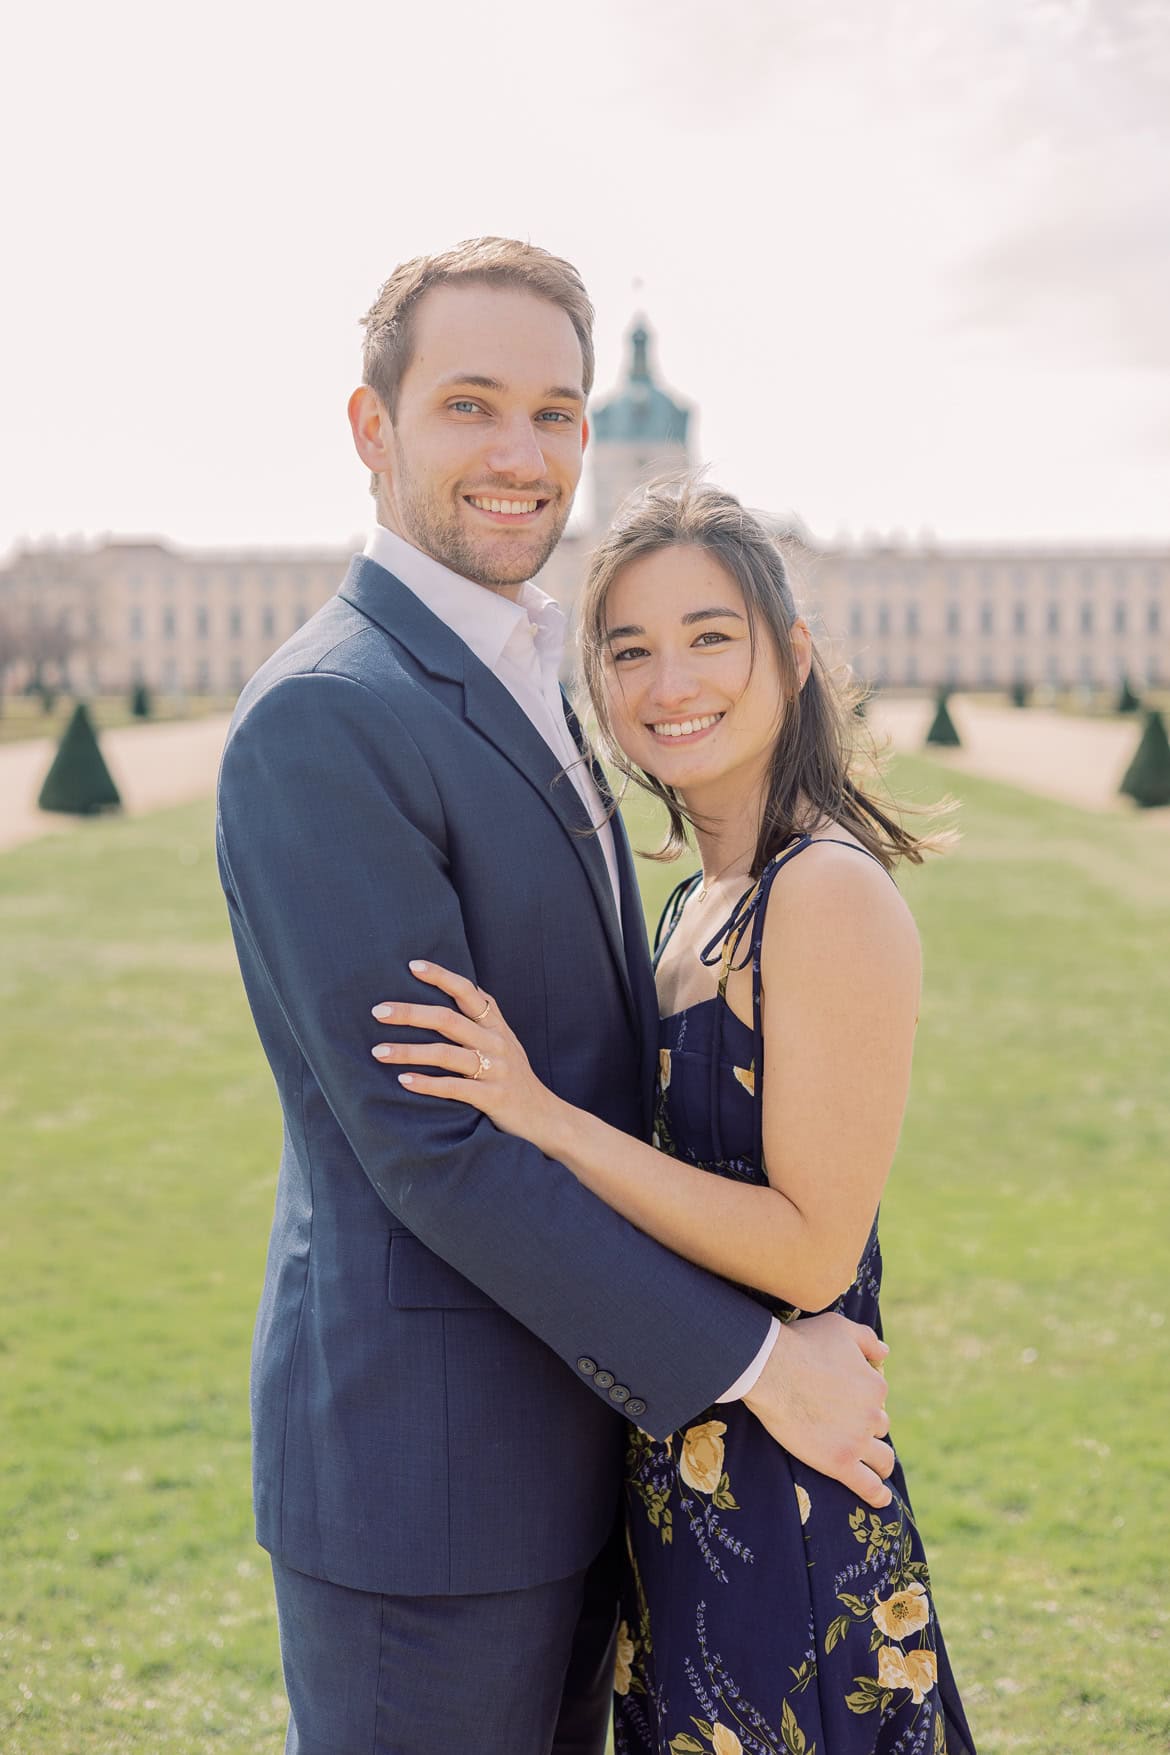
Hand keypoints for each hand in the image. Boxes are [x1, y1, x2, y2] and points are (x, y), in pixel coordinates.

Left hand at [371, 961, 560, 1145]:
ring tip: (378, 1051)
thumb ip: (482, 1021)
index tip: (412, 966)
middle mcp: (496, 1042)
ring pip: (446, 1054)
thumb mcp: (504, 1043)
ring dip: (408, 1051)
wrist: (546, 1117)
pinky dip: (427, 1084)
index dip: (441, 977)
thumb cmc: (514, 1079)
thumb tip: (452, 994)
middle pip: (448, 1020)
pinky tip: (404, 1081)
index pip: (468, 992)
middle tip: (377, 1011)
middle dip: (410, 1013)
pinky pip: (454, 1088)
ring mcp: (495, 1069)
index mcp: (496, 1026)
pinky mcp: (493, 1097)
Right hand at [743, 1313, 894, 1508]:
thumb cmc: (802, 1343)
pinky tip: (881, 1499)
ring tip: (872, 1464)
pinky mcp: (839, 1463)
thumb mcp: (840, 1327)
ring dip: (878, 1459)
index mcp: (875, 1386)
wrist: (771, 1368)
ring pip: (881, 1458)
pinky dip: (877, 1495)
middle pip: (878, 1427)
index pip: (877, 1398)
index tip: (842, 1397)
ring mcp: (857, 1441)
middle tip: (842, 1424)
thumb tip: (885, 1352)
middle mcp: (872, 1415)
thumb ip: (867, 1339)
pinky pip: (867, 1486)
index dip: (861, 1398)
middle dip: (866, 1426)